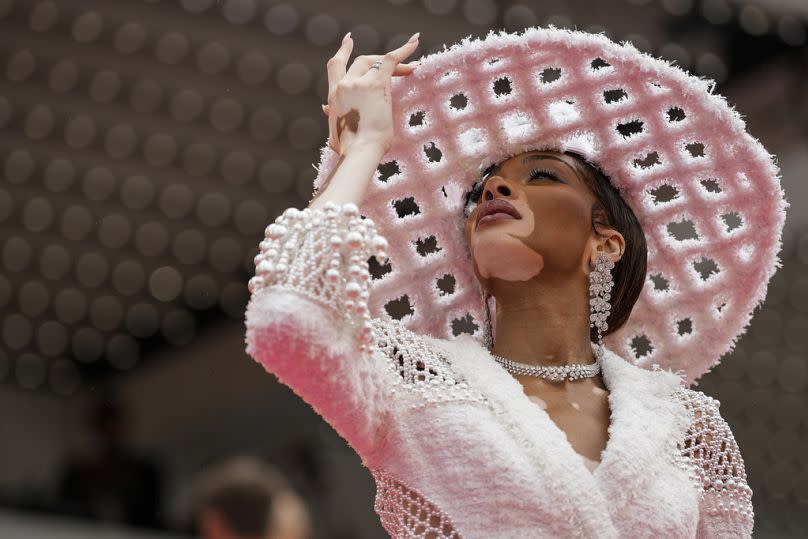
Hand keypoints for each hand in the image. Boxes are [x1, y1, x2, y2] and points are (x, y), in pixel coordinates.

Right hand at [322, 32, 419, 155]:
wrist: (359, 152)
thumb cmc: (351, 150)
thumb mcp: (335, 133)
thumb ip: (333, 118)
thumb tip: (325, 109)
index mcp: (334, 96)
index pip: (335, 66)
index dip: (343, 52)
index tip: (349, 40)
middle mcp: (344, 85)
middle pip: (360, 61)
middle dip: (378, 60)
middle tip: (395, 63)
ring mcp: (359, 83)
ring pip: (377, 61)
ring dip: (395, 63)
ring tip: (412, 68)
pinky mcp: (376, 84)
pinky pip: (391, 59)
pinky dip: (404, 50)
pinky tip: (415, 43)